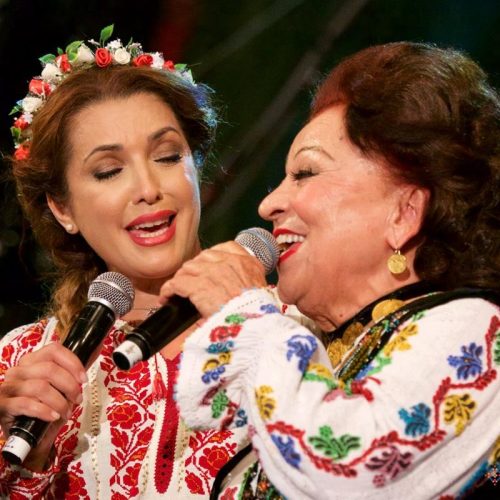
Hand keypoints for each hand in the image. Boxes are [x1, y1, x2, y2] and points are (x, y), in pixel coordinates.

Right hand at [0, 342, 86, 469]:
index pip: (53, 350)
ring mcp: (8, 387)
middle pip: (49, 369)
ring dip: (59, 402)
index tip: (83, 379)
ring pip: (40, 387)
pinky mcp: (2, 405)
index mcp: (32, 361)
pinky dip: (44, 410)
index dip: (72, 363)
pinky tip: (53, 417)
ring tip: (66, 412)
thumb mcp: (62, 389)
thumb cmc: (47, 409)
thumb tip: (96, 349)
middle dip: (69, 386)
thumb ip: (74, 372)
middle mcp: (18, 370)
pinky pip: (25, 404)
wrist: (28, 437)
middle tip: (77, 399)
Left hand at [160, 241, 266, 317]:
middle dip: (195, 269)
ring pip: (187, 268)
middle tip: (191, 283)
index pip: (227, 247)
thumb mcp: (260, 290)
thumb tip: (231, 288)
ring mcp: (212, 272)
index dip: (213, 256)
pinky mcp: (198, 285)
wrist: (254, 326)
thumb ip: (246, 281)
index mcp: (247, 263)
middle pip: (203, 257)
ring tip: (177, 291)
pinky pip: (176, 283)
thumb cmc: (257, 314)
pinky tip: (167, 297)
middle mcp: (229, 262)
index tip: (208, 265)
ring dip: (182, 279)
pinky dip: (169, 290)